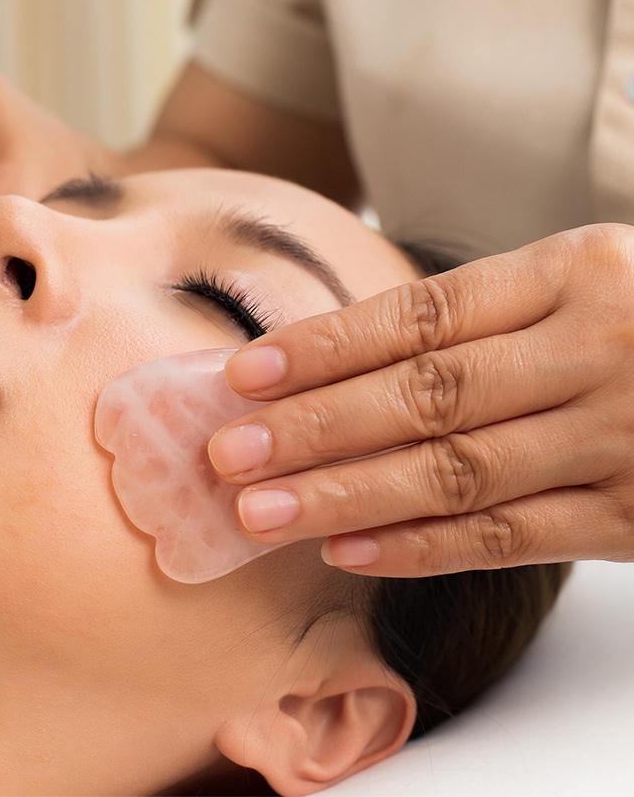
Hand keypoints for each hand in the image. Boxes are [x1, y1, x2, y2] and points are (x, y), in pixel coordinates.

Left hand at [208, 225, 633, 575]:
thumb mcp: (582, 277)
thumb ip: (479, 312)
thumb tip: (332, 353)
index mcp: (577, 271)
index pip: (422, 315)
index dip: (325, 347)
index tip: (243, 374)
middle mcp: (599, 349)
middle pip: (427, 394)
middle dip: (315, 427)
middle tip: (226, 453)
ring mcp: (624, 438)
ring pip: (457, 472)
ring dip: (347, 495)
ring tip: (261, 511)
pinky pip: (513, 537)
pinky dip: (423, 548)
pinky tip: (347, 550)